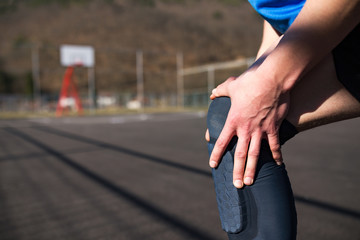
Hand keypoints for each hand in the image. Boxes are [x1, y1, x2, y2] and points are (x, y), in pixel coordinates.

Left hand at [208, 71, 289, 187]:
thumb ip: (221, 91)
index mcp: (233, 120)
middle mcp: (246, 129)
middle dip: (237, 171)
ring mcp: (261, 130)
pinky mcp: (274, 127)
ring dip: (252, 170)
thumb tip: (212, 93)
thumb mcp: (232, 85)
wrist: (272, 79)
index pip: (222, 141)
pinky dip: (277, 155)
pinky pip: (275, 145)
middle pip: (239, 154)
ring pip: (255, 154)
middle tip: (236, 185)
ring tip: (250, 182)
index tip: (213, 165)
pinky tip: (278, 165)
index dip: (217, 154)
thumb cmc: (250, 81)